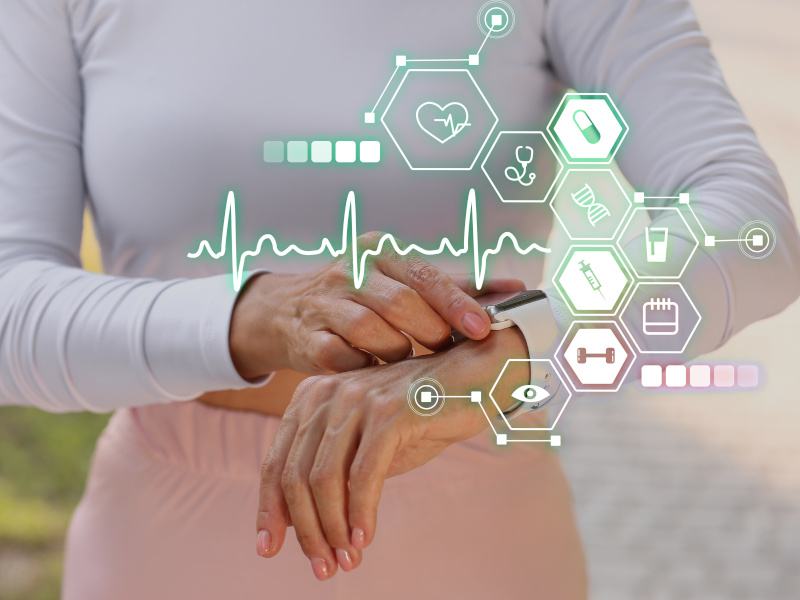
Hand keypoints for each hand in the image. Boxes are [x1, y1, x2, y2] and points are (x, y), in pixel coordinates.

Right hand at [229, 233, 523, 377]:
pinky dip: (365, 368)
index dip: (456, 302)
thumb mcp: (401, 282)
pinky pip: (342, 357)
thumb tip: (516, 288)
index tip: (483, 328)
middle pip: (399, 302)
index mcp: (380, 252)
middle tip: (447, 350)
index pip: (424, 274)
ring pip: (370, 329)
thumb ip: (456, 286)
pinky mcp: (307, 337)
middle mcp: (350, 270)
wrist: (285, 311)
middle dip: (430, 331)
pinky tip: (376, 374)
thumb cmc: (361, 297)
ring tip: (408, 362)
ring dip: (397, 352)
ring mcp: (324, 303)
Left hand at [254, 327, 529, 579]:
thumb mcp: (366, 443)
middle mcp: (327, 394)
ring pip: (325, 479)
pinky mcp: (389, 413)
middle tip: (322, 567)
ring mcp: (357, 400)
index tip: (268, 548)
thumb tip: (303, 524)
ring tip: (345, 560)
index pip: (276, 462)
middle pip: (295, 475)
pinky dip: (361, 513)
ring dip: (333, 529)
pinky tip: (364, 538)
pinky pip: (363, 475)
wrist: (472, 377)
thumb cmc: (418, 414)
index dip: (269, 510)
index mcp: (312, 398)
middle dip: (305, 530)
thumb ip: (333, 471)